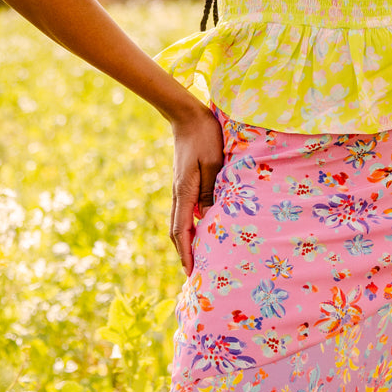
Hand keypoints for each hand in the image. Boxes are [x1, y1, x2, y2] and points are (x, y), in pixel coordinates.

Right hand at [169, 105, 223, 277]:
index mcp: (185, 192)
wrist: (188, 117)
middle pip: (177, 231)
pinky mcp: (185, 183)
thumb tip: (208, 217)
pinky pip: (186, 211)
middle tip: (193, 274)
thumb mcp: (214, 163)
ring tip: (197, 259)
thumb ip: (211, 190)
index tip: (190, 272)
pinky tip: (202, 231)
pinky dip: (190, 227)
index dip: (186, 252)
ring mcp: (180, 189)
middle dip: (184, 253)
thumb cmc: (205, 137)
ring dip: (186, 242)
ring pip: (180, 222)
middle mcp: (179, 194)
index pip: (182, 230)